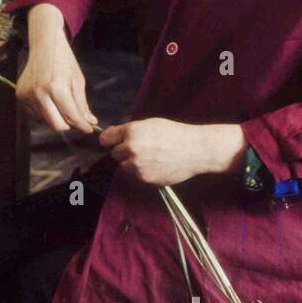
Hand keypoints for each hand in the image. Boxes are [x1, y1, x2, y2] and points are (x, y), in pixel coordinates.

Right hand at [16, 4, 97, 133]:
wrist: (44, 44)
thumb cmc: (64, 60)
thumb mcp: (77, 80)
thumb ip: (82, 104)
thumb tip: (89, 123)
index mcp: (56, 87)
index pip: (71, 116)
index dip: (82, 126)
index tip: (89, 130)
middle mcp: (38, 92)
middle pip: (56, 125)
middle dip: (68, 124)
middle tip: (76, 118)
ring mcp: (27, 94)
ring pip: (45, 121)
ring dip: (56, 117)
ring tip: (60, 101)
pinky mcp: (20, 95)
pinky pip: (35, 114)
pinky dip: (45, 112)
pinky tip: (48, 98)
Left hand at [98, 119, 245, 186]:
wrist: (195, 150)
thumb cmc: (175, 134)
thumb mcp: (151, 124)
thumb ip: (130, 130)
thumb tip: (110, 135)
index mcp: (132, 132)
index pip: (106, 139)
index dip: (109, 140)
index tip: (110, 142)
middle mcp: (132, 148)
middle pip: (114, 154)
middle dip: (124, 152)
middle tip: (142, 149)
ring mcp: (138, 165)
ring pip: (124, 167)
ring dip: (132, 164)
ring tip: (151, 157)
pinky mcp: (145, 178)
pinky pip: (136, 176)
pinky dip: (143, 172)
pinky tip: (157, 165)